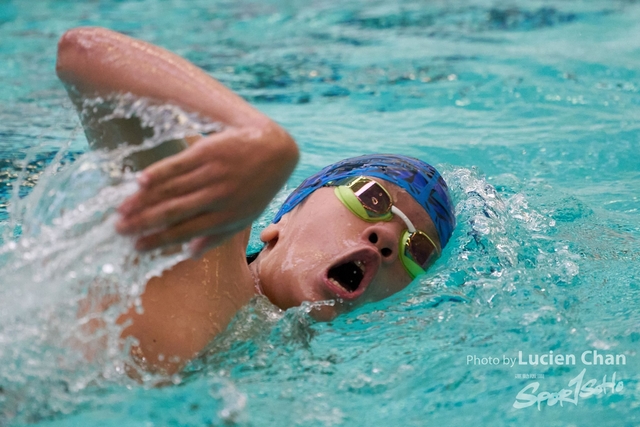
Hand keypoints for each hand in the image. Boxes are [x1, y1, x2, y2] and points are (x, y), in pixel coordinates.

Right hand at [115, 123, 297, 256]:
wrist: (274, 150)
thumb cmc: (256, 188)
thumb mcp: (244, 216)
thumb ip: (216, 237)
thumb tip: (188, 254)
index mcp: (226, 216)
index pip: (185, 231)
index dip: (159, 240)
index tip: (135, 246)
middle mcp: (218, 197)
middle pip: (173, 212)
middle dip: (143, 222)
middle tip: (118, 230)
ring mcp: (212, 173)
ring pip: (171, 190)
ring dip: (143, 201)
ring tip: (121, 210)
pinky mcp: (208, 152)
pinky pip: (178, 165)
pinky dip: (158, 173)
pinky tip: (138, 182)